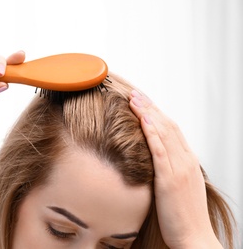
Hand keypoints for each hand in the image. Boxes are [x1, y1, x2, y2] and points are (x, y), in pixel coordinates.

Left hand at [128, 90, 221, 248]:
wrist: (194, 238)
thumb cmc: (184, 215)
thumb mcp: (179, 187)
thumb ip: (170, 169)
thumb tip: (155, 159)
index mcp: (187, 161)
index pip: (172, 130)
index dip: (156, 113)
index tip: (143, 102)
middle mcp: (185, 161)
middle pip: (167, 126)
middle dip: (150, 107)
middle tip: (135, 93)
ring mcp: (179, 169)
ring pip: (164, 133)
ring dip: (148, 113)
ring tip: (134, 98)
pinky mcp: (170, 180)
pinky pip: (160, 151)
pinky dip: (151, 133)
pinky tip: (142, 119)